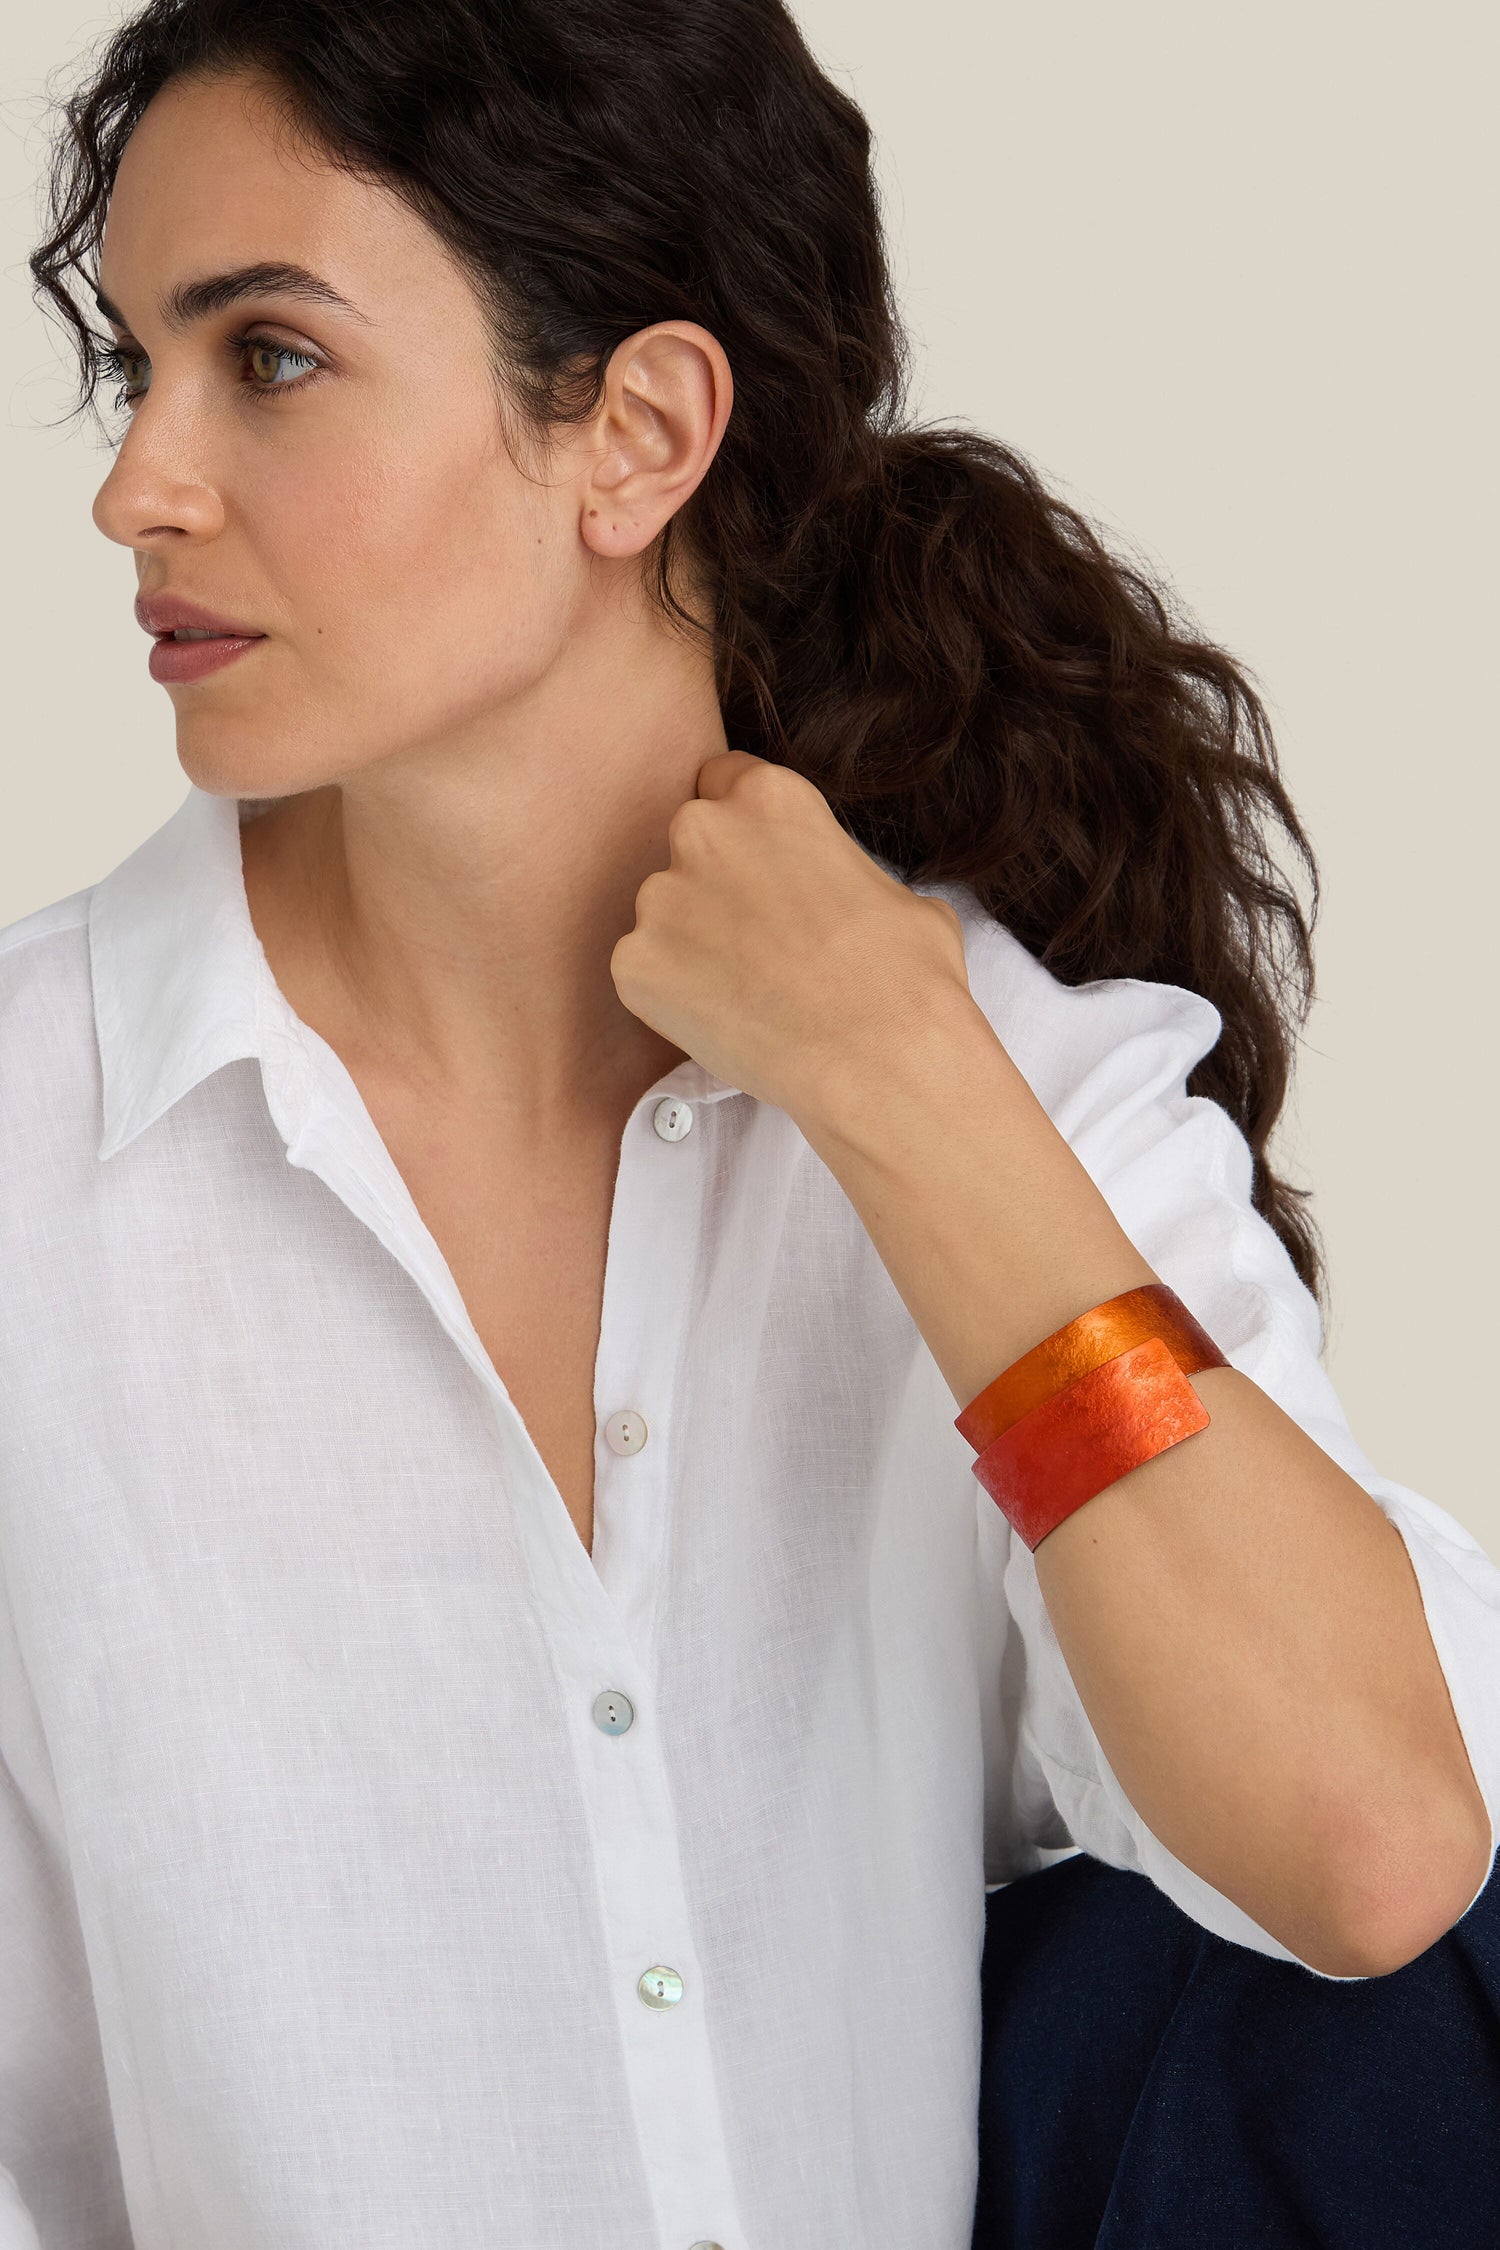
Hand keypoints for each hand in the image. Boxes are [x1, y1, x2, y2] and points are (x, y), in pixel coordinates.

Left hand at [609, 748, 974, 1122]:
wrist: (875, 1057)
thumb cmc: (906, 977)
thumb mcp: (897, 891)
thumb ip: (843, 874)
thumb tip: (846, 900)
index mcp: (769, 798)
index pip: (723, 780)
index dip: (742, 830)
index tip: (756, 866)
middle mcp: (703, 832)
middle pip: (690, 845)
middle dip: (713, 884)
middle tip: (758, 940)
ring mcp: (659, 898)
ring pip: (664, 912)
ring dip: (691, 942)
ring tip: (747, 991)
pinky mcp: (633, 963)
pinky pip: (644, 972)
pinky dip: (672, 996)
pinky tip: (725, 1020)